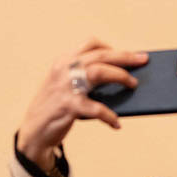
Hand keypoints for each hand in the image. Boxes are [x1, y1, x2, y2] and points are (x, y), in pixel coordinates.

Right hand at [16, 38, 148, 169]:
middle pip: (101, 56)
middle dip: (125, 57)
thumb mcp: (64, 86)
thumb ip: (83, 77)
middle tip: (143, 60)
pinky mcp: (69, 106)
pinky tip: (116, 123)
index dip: (112, 48)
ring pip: (99, 73)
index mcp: (64, 62)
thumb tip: (118, 77)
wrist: (34, 131)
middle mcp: (64, 69)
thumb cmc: (55, 108)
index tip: (128, 54)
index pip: (91, 45)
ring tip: (134, 85)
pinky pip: (96, 108)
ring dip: (120, 77)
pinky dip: (109, 115)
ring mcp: (66, 87)